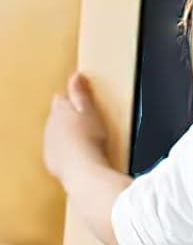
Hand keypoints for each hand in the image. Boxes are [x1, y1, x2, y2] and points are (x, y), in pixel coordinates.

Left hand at [44, 73, 110, 188]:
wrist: (83, 169)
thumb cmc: (90, 138)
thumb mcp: (90, 111)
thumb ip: (80, 93)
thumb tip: (75, 75)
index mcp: (60, 111)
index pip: (60, 99)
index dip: (71, 98)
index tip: (81, 100)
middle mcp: (50, 126)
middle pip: (56, 116)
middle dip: (67, 116)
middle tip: (85, 120)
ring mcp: (49, 143)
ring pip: (55, 133)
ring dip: (65, 133)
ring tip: (83, 138)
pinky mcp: (51, 160)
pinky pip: (57, 150)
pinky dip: (65, 150)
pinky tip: (77, 153)